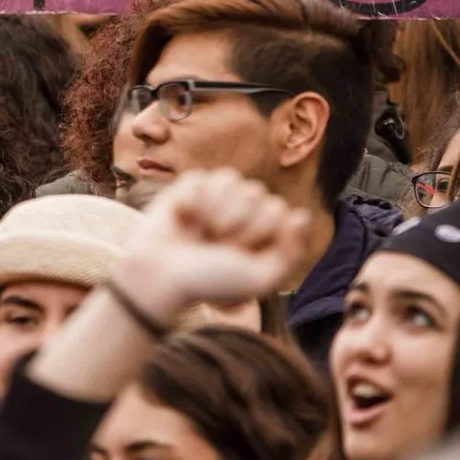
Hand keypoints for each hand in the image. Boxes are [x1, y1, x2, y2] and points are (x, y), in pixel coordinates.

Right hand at [111, 169, 308, 325]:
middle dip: (236, 222)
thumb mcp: (261, 277)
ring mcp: (214, 198)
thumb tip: (300, 214)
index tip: (241, 254)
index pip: (277, 208)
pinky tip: (183, 218)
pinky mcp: (187, 189)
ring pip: (230, 178)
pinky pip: (201, 177)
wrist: (160, 277)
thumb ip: (290, 251)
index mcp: (261, 232)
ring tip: (200, 230)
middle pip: (255, 192)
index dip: (260, 231)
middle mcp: (241, 212)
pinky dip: (191, 200)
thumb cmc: (210, 282)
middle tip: (216, 244)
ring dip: (214, 209)